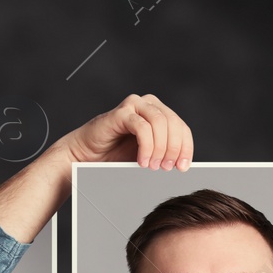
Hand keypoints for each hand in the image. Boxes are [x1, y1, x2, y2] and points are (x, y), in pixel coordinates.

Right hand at [55, 93, 193, 169]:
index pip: (181, 127)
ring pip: (160, 123)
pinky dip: (146, 146)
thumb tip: (184, 165)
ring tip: (153, 166)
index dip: (185, 148)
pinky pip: (142, 127)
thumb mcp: (148, 155)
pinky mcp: (121, 113)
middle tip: (167, 168)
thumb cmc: (116, 155)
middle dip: (173, 149)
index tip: (183, 167)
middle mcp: (149, 104)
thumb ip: (165, 153)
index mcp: (159, 112)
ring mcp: (134, 105)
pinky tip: (142, 160)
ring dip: (160, 148)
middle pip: (173, 123)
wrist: (87, 155)